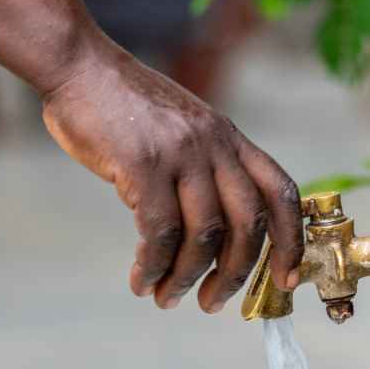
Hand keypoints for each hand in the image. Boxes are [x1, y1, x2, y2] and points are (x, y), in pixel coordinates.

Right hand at [42, 46, 303, 312]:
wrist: (78, 65)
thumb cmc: (122, 104)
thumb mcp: (183, 125)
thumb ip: (204, 164)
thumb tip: (214, 230)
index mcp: (229, 136)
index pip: (281, 192)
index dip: (291, 241)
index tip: (286, 280)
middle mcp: (214, 143)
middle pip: (248, 223)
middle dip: (237, 273)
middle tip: (213, 303)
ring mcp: (181, 153)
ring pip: (203, 235)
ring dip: (188, 278)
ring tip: (167, 297)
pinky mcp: (143, 164)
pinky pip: (159, 233)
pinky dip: (153, 266)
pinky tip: (141, 280)